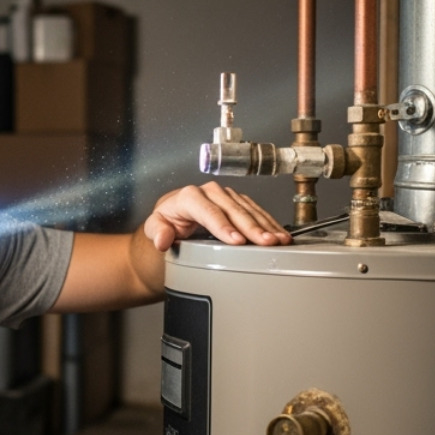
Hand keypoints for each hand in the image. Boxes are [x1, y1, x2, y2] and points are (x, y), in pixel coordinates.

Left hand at [142, 183, 291, 251]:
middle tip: (266, 242)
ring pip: (248, 209)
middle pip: (234, 210)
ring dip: (265, 225)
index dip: (224, 227)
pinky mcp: (237, 201)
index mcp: (189, 196)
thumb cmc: (167, 221)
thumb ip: (157, 231)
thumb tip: (163, 238)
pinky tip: (279, 234)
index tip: (237, 241)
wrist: (175, 215)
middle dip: (252, 227)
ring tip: (279, 241)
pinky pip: (256, 210)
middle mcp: (210, 192)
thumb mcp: (155, 226)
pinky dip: (269, 223)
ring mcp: (226, 196)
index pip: (209, 212)